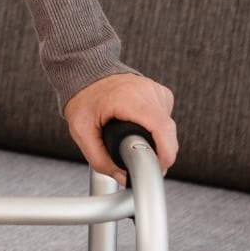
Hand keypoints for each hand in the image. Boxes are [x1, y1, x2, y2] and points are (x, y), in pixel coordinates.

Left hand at [62, 72, 178, 185]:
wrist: (86, 72)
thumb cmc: (83, 98)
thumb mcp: (81, 131)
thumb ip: (99, 159)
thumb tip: (123, 178)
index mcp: (131, 99)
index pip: (162, 129)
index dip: (164, 154)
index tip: (155, 169)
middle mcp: (149, 92)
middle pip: (167, 133)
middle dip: (157, 153)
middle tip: (137, 159)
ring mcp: (157, 91)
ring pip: (168, 129)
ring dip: (156, 141)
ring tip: (133, 138)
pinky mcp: (162, 93)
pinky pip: (166, 120)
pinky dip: (156, 130)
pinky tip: (138, 127)